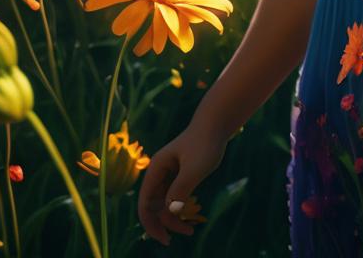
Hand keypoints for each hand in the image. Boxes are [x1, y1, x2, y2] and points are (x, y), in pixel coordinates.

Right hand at [137, 122, 227, 245]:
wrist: (217, 123)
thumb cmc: (206, 143)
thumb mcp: (194, 168)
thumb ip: (180, 189)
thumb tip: (169, 212)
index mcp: (156, 169)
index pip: (145, 203)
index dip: (151, 224)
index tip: (165, 238)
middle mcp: (159, 171)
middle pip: (152, 205)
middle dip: (162, 224)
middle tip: (174, 239)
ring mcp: (168, 172)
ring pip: (163, 202)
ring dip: (172, 218)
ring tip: (190, 230)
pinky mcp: (179, 173)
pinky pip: (173, 196)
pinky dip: (178, 208)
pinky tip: (189, 216)